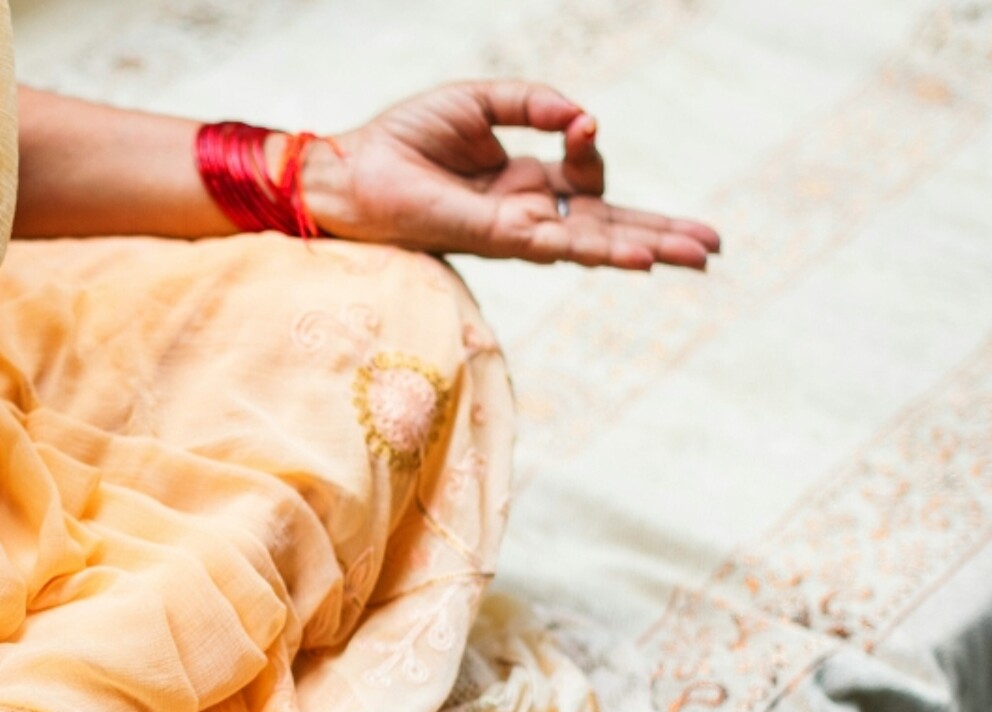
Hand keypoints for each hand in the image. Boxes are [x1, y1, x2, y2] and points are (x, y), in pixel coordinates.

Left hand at [303, 81, 719, 269]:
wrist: (350, 171)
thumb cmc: (403, 139)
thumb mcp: (477, 102)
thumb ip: (532, 103)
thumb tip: (583, 115)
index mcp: (523, 182)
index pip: (583, 174)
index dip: (588, 147)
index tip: (580, 123)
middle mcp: (525, 214)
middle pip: (608, 225)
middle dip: (661, 233)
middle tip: (713, 245)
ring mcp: (515, 232)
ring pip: (595, 242)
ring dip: (649, 248)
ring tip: (699, 257)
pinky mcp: (497, 239)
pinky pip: (560, 245)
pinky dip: (603, 250)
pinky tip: (641, 257)